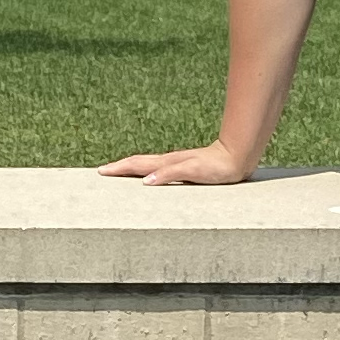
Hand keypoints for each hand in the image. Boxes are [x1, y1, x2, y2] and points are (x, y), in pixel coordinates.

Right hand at [101, 145, 256, 185]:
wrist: (237, 157)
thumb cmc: (217, 167)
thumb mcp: (193, 172)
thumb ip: (169, 174)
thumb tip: (145, 181)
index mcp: (167, 163)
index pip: (137, 165)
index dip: (119, 168)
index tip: (102, 171)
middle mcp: (169, 162)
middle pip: (138, 162)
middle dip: (120, 167)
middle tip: (103, 171)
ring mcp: (176, 163)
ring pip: (147, 165)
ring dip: (131, 168)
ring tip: (119, 172)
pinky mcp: (184, 167)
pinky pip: (158, 170)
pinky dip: (147, 172)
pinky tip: (150, 177)